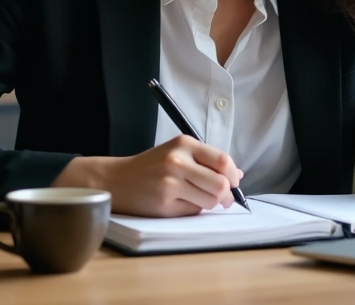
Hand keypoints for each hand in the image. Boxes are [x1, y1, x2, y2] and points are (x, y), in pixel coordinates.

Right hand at [54, 135, 242, 216]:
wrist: (116, 180)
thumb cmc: (151, 167)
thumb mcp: (178, 153)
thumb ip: (207, 161)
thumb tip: (238, 175)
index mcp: (184, 144)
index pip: (222, 160)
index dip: (233, 175)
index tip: (234, 182)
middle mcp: (177, 162)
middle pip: (220, 184)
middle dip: (227, 195)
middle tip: (224, 198)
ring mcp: (170, 184)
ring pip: (210, 200)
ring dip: (211, 203)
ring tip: (198, 199)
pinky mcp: (164, 205)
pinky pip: (193, 211)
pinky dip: (194, 209)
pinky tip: (182, 203)